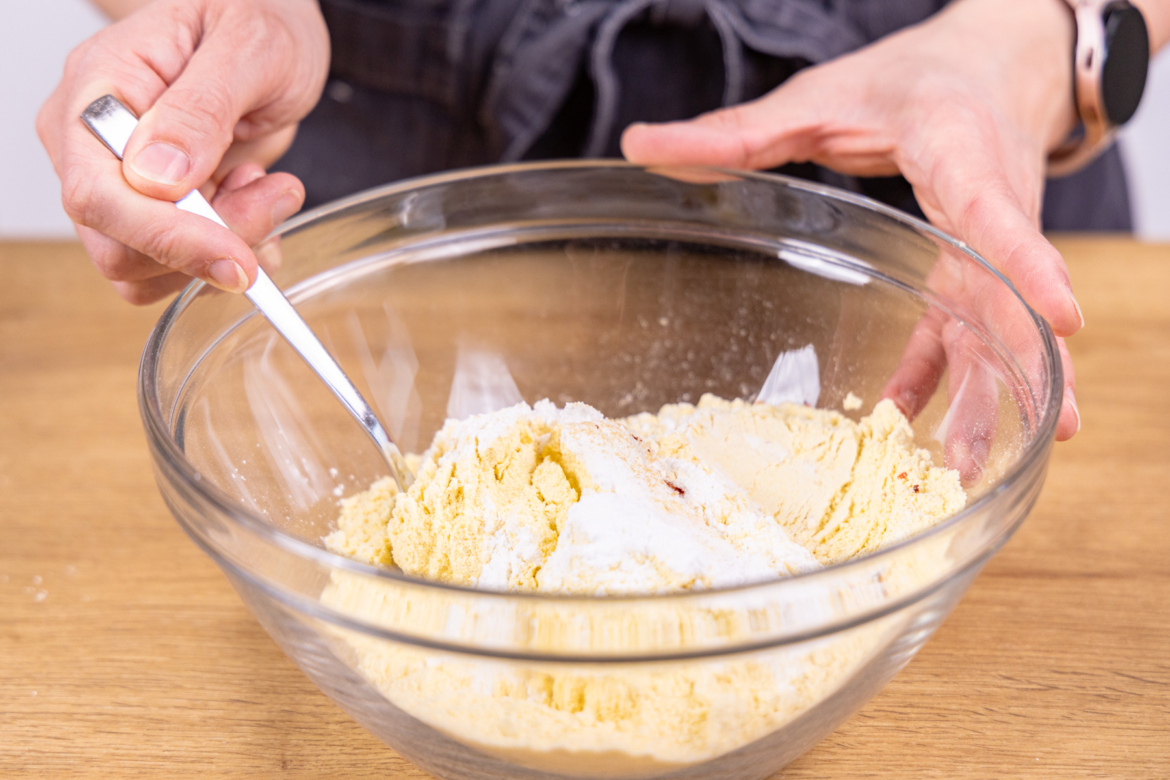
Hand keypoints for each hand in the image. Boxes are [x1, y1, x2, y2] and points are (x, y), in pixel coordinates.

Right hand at [38, 0, 329, 302]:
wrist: (272, 25)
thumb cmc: (257, 15)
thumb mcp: (248, 45)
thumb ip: (202, 107)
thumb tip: (155, 177)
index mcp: (97, 90)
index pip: (97, 194)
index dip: (166, 238)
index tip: (235, 257)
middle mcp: (92, 145)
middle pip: (120, 247)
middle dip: (210, 244)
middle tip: (276, 196)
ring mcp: (121, 183)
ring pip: (152, 268)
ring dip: (227, 248)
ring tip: (270, 187)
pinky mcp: (157, 210)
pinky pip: (180, 267)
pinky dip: (230, 254)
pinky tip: (259, 205)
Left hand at [622, 0, 1081, 442]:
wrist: (991, 66)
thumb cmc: (916, 79)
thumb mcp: (822, 99)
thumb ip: (738, 129)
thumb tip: (639, 145)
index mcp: (961, 151)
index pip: (1000, 213)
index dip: (1031, 265)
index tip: (1064, 317)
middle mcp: (990, 206)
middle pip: (1015, 292)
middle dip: (1028, 360)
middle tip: (1047, 429)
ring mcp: (984, 247)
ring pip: (997, 325)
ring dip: (989, 392)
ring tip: (968, 462)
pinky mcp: (968, 268)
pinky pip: (959, 330)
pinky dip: (939, 375)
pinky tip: (908, 422)